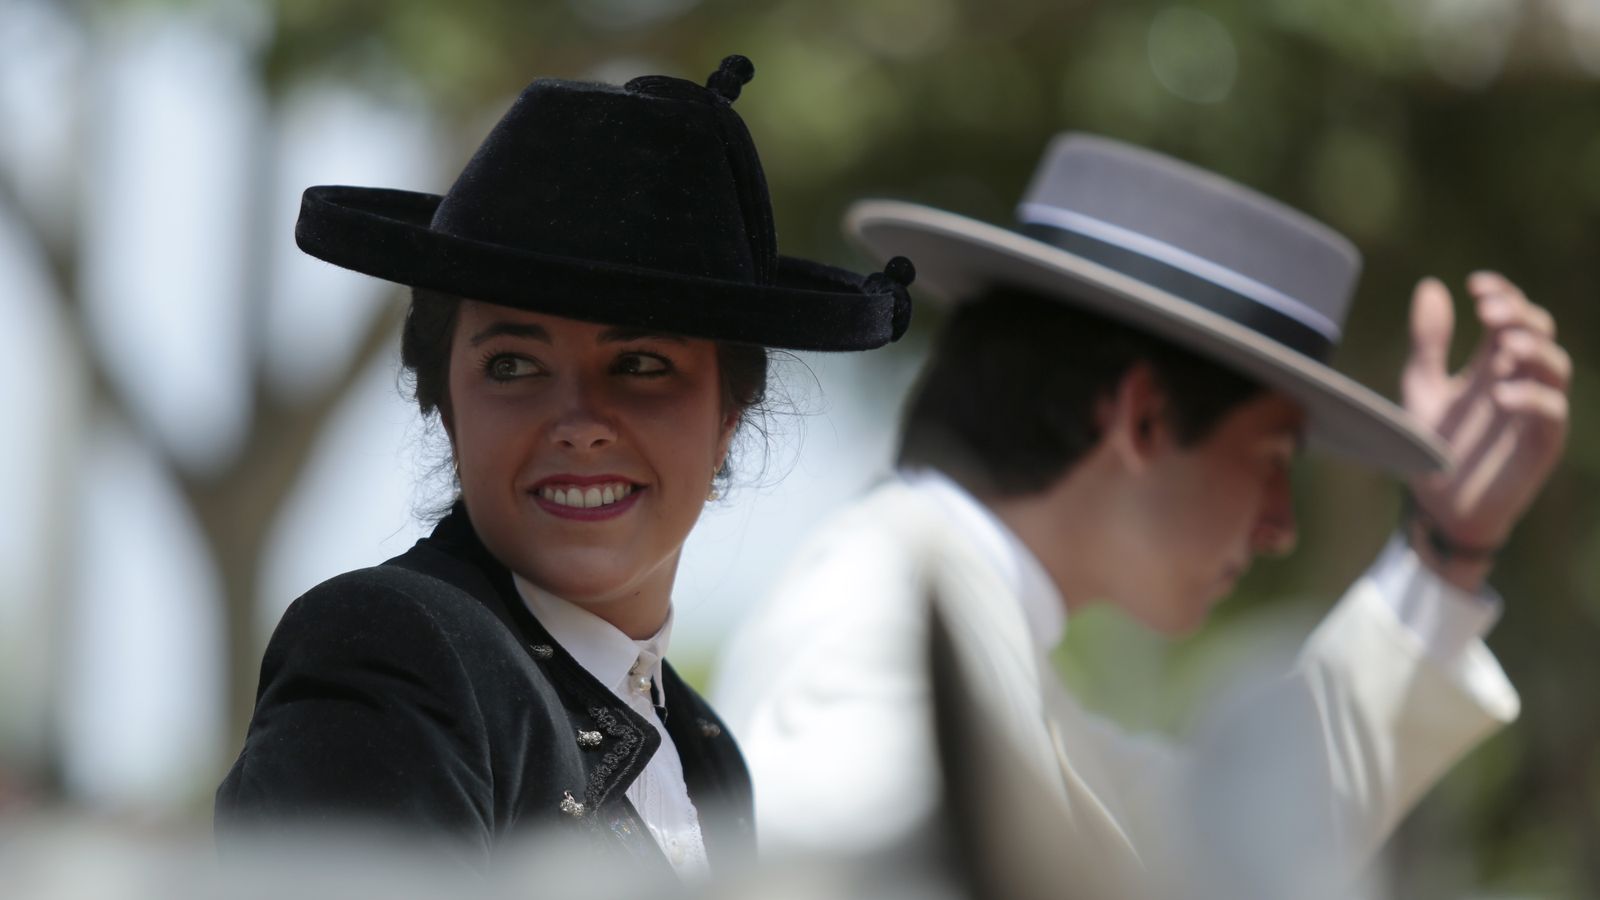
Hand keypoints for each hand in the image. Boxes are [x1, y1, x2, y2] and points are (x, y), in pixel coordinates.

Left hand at [1402, 272, 1569, 584]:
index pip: (1512, 315)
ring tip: (1504, 346)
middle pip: (1539, 333)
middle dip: (1519, 315)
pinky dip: (1531, 398)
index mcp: (1492, 362)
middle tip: (1489, 310)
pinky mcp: (1541, 443)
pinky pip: (1552, 413)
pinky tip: (1501, 394)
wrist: (1436, 504)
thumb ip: (1428, 342)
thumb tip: (1432, 285)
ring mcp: (1533, 411)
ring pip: (1555, 367)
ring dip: (1533, 350)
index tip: (1475, 285)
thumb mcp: (1421, 385)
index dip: (1502, 293)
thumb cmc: (1431, 444)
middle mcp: (1519, 380)